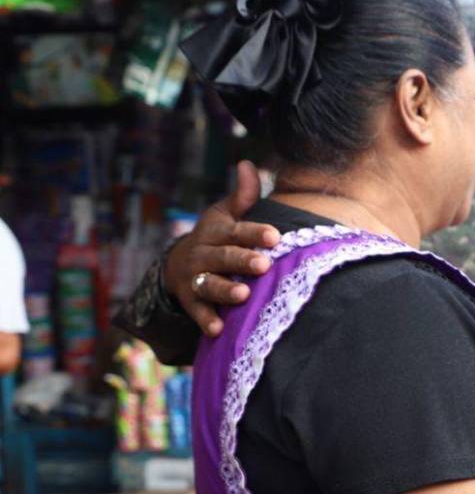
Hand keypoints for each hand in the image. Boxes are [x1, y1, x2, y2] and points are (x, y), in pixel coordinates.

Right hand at [163, 161, 279, 336]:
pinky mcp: (190, 300)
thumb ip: (242, 195)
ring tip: (244, 294)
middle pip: (224, 257)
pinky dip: (206, 321)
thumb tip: (249, 164)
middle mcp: (204, 253)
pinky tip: (218, 329)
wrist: (178, 264)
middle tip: (264, 265)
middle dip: (243, 260)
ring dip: (226, 289)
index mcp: (217, 231)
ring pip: (209, 284)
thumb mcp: (225, 214)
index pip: (238, 231)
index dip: (255, 233)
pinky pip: (197, 311)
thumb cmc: (215, 236)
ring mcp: (195, 278)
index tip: (276, 236)